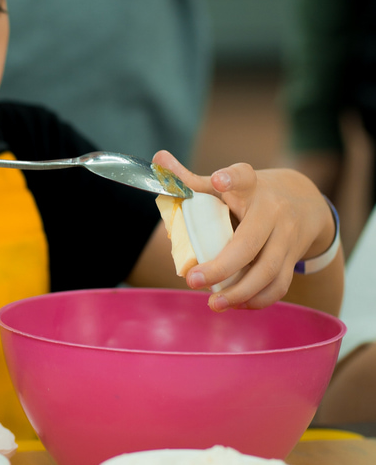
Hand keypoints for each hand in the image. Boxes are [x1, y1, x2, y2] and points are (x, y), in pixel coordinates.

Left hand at [153, 151, 336, 311]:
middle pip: (250, 242)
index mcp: (251, 186)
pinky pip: (280, 285)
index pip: (243, 176)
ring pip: (269, 271)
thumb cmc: (254, 194)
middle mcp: (273, 211)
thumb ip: (192, 179)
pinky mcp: (294, 257)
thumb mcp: (228, 182)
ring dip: (240, 292)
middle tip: (193, 281)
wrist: (306, 202)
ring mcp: (287, 236)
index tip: (219, 181)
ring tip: (214, 303)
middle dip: (222, 267)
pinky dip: (259, 300)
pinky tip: (237, 304)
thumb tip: (158, 159)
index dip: (231, 178)